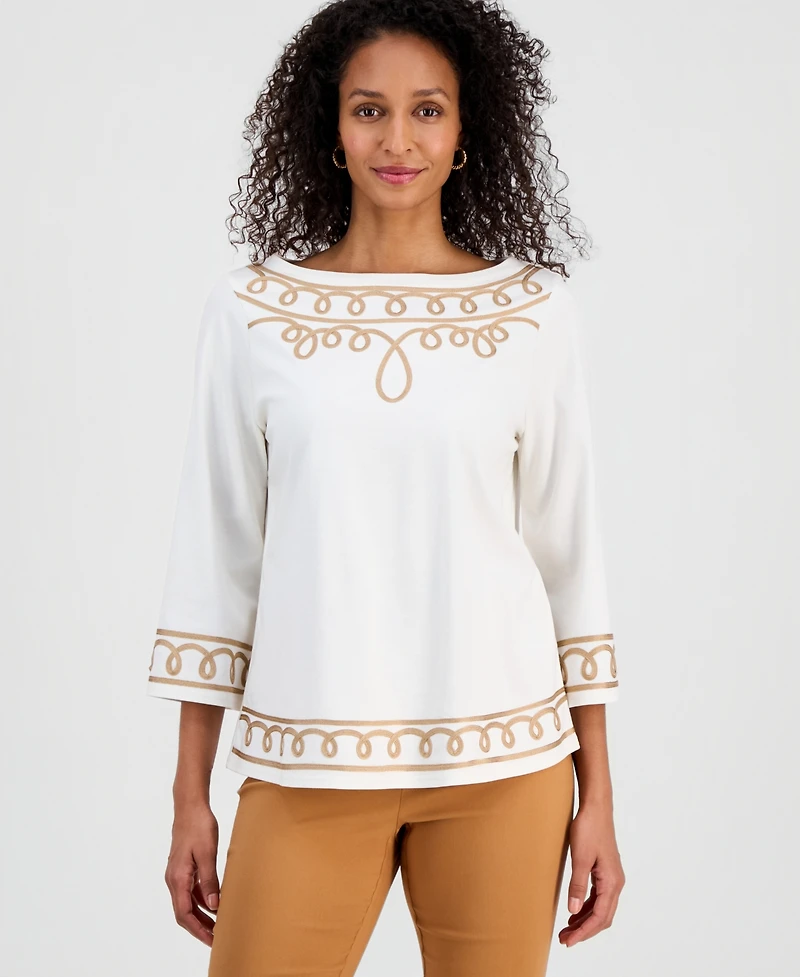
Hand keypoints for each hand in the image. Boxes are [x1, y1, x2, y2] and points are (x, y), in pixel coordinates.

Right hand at [164, 802, 220, 946]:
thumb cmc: (198, 826)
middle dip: (199, 927)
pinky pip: (191, 890)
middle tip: (216, 938)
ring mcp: (178, 873)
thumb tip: (214, 905)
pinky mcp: (184, 867)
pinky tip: (215, 902)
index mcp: (178, 878)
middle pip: (184, 912)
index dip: (198, 930)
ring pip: (188, 902)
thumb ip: (210, 880)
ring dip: (201, 915)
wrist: (190, 806)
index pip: (184, 914)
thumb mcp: (207, 853)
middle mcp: (174, 879)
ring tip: (217, 925)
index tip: (211, 940)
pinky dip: (202, 900)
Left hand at [558, 800, 624, 947]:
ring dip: (585, 920)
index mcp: (612, 882)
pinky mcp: (605, 871)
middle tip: (565, 939)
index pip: (599, 917)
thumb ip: (577, 885)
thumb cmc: (589, 829)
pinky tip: (575, 911)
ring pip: (601, 908)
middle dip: (584, 930)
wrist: (595, 807)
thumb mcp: (580, 858)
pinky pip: (598, 897)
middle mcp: (616, 883)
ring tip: (567, 929)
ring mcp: (612, 877)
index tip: (569, 941)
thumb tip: (573, 910)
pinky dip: (587, 908)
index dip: (584, 932)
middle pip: (603, 917)